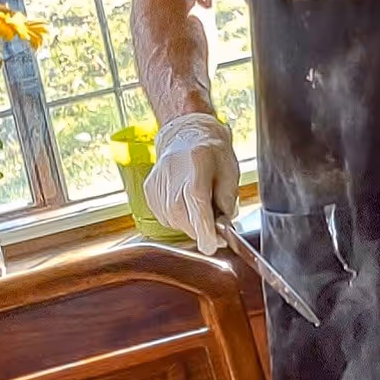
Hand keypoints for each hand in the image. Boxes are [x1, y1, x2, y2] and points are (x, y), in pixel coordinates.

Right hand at [144, 112, 240, 254]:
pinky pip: (165, 217)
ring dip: (190, 223)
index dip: (205, 231)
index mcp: (196, 170)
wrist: (185, 133)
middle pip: (185, 220)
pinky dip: (178, 217)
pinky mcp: (149, 192)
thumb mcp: (230, 171)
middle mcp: (172, 179)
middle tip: (216, 231)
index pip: (197, 208)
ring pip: (174, 222)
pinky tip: (186, 203)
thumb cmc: (211, 151)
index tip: (211, 246)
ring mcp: (157, 186)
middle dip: (202, 230)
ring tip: (200, 207)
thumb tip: (224, 224)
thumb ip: (228, 199)